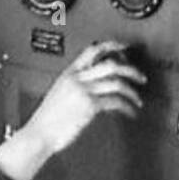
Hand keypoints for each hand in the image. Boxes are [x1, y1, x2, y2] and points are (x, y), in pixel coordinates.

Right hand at [25, 40, 146, 157]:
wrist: (39, 134)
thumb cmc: (47, 120)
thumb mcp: (59, 94)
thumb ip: (75, 86)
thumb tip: (93, 87)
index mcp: (69, 73)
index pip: (92, 50)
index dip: (111, 46)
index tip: (124, 47)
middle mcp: (77, 79)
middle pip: (110, 64)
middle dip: (130, 68)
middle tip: (139, 76)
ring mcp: (83, 91)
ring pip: (116, 81)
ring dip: (132, 90)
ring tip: (137, 98)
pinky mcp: (89, 106)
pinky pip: (115, 101)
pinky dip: (127, 106)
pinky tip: (130, 111)